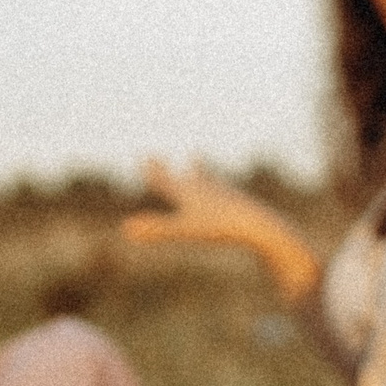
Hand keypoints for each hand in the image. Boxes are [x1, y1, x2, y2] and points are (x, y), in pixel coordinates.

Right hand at [121, 159, 317, 299]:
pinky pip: (227, 192)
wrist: (259, 224)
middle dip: (166, 167)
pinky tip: (226, 188)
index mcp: (189, 193)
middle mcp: (205, 188)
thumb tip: (125, 230)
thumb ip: (156, 229)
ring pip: (207, 177)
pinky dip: (220, 187)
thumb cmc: (220, 227)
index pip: (165, 180)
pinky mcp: (241, 202)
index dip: (154, 171)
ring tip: (196, 156)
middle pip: (181, 175)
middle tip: (155, 155)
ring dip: (198, 167)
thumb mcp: (184, 231)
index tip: (144, 157)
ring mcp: (224, 192)